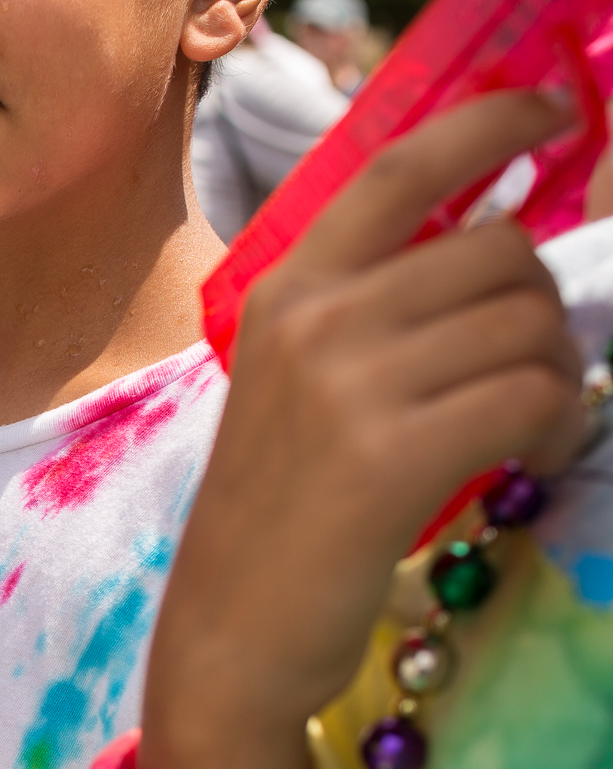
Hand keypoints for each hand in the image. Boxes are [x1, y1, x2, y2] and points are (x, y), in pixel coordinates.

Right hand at [140, 88, 588, 768]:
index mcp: (285, 291)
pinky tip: (529, 462)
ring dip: (559, 374)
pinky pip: (529, 397)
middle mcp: (312, 319)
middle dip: (544, 308)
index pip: (400, 169)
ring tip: (530, 428)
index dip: (492, 124)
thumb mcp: (296, 388)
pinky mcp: (388, 454)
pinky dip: (556, 427)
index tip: (554, 116)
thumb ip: (369, 314)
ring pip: (526, 324)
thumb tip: (496, 258)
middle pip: (496, 251)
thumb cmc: (273, 517)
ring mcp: (346, 384)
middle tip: (532, 375)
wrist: (226, 634)